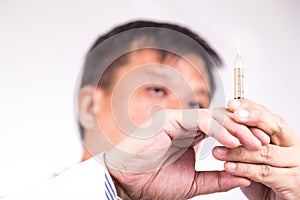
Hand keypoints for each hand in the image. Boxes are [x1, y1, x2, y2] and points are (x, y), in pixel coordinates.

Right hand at [104, 108, 266, 199]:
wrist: (127, 183)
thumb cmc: (154, 181)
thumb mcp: (194, 183)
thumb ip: (217, 179)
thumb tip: (243, 176)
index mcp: (191, 136)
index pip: (222, 128)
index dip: (242, 135)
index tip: (260, 146)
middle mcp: (186, 125)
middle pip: (222, 118)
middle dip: (245, 128)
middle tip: (262, 141)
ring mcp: (177, 120)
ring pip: (214, 115)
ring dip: (236, 128)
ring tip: (252, 142)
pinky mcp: (169, 120)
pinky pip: (199, 119)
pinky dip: (217, 128)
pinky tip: (230, 141)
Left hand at [213, 99, 299, 199]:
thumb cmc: (271, 182)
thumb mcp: (257, 159)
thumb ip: (246, 145)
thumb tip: (224, 128)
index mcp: (285, 139)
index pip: (270, 117)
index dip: (251, 109)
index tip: (232, 104)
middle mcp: (293, 148)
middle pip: (274, 126)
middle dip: (252, 118)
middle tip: (232, 113)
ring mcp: (295, 165)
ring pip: (265, 150)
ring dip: (238, 150)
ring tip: (218, 151)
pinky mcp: (292, 183)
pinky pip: (264, 172)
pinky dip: (244, 169)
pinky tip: (229, 167)